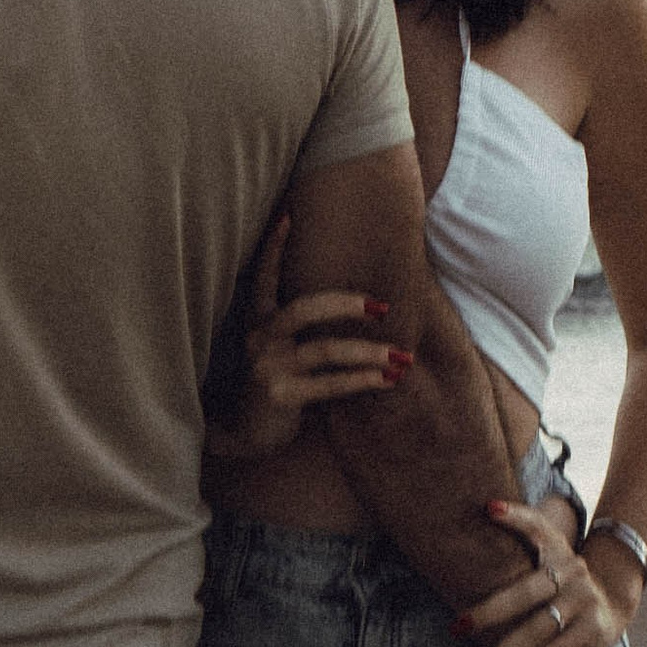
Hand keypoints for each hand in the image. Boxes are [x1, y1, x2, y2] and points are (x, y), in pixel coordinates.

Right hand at [203, 217, 410, 464]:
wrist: (245, 433)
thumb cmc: (274, 381)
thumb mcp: (279, 348)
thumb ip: (300, 325)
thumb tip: (351, 297)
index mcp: (258, 321)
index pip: (264, 277)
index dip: (274, 247)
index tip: (289, 213)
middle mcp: (260, 339)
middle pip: (304, 308)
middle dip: (346, 304)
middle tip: (382, 307)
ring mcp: (268, 367)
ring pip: (325, 350)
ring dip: (369, 353)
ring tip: (401, 356)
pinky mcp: (281, 396)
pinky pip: (330, 384)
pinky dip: (363, 380)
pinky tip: (388, 379)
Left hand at [458, 498, 629, 646]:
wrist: (611, 601)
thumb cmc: (559, 578)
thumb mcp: (546, 550)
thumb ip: (520, 532)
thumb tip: (486, 506)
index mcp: (556, 547)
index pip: (535, 526)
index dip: (514, 516)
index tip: (488, 509)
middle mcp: (572, 570)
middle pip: (526, 593)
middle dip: (489, 613)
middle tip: (456, 629)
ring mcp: (584, 601)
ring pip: (539, 630)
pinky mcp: (592, 631)